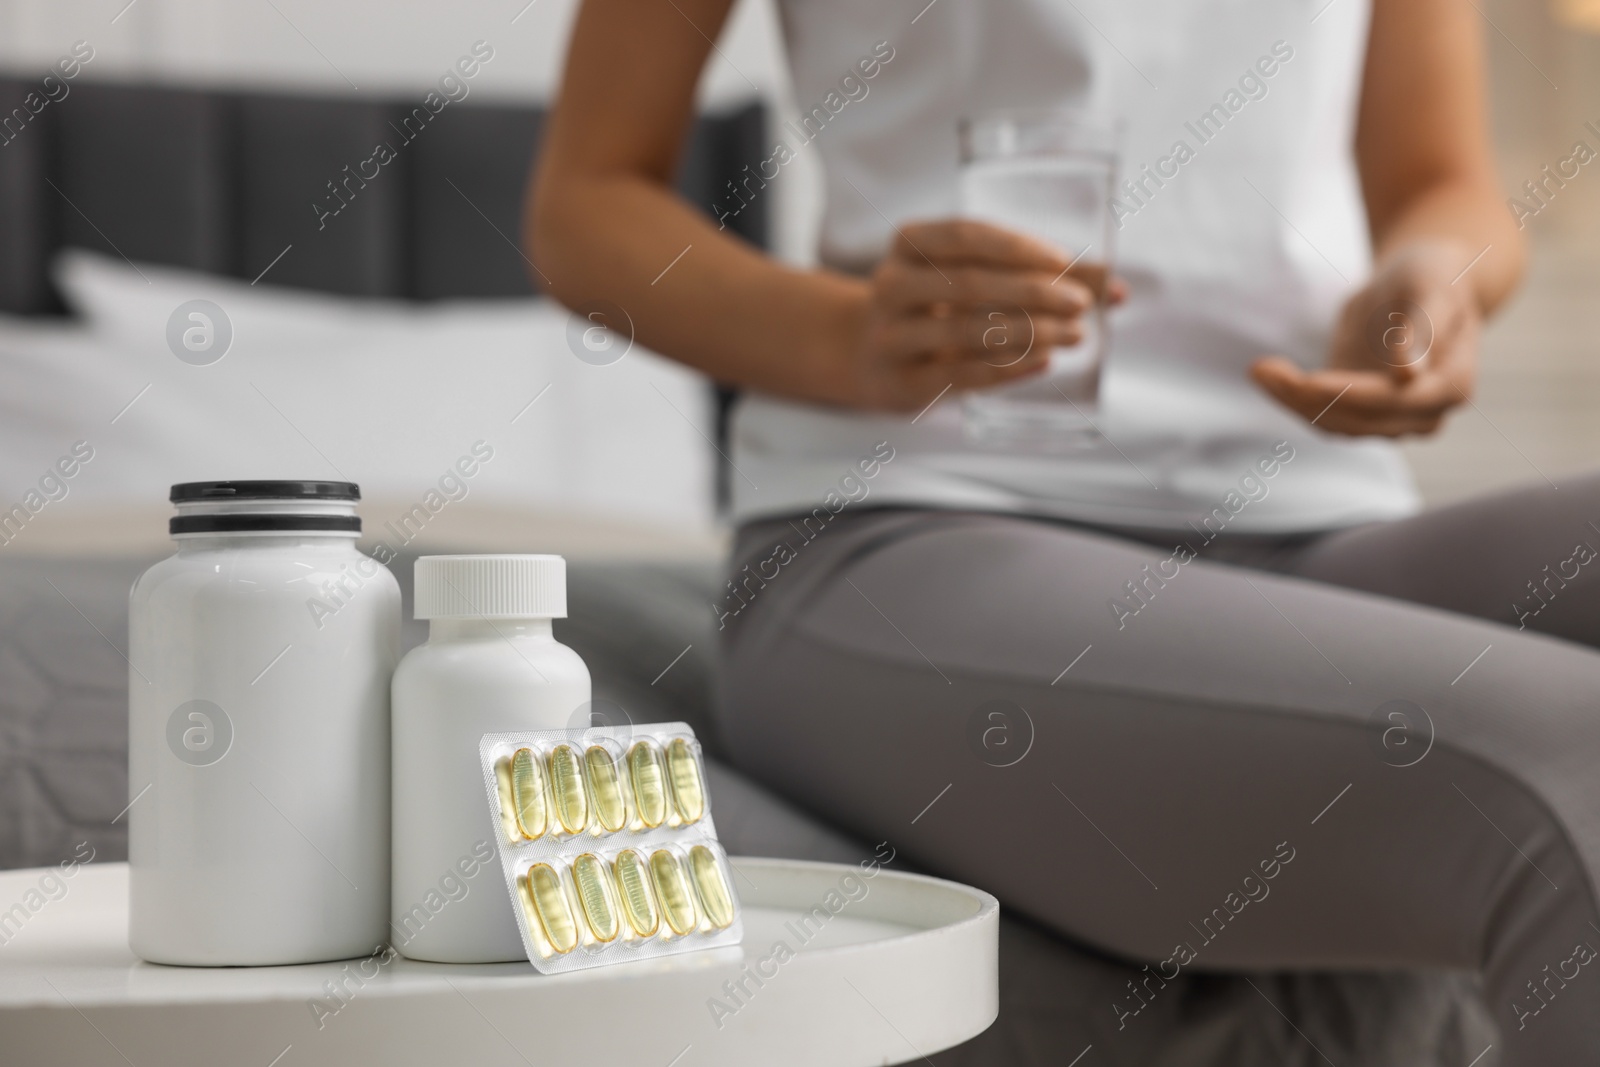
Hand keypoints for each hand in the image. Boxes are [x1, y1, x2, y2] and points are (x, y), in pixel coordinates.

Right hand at [826, 220, 1122, 412]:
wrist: (868, 354)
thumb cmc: (939, 304)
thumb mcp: (973, 276)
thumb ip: (1043, 275)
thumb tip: (1118, 290)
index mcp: (909, 244)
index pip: (965, 235)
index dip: (1017, 247)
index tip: (1063, 261)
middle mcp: (891, 285)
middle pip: (968, 283)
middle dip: (1032, 292)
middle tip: (1080, 304)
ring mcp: (891, 336)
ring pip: (965, 331)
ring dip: (1028, 332)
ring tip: (1075, 334)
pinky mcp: (901, 382)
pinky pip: (960, 376)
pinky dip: (1008, 369)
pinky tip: (1044, 361)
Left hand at [1250, 240, 1480, 435]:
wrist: (1420, 286)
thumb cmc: (1430, 277)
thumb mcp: (1430, 287)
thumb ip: (1422, 328)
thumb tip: (1409, 376)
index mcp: (1453, 383)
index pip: (1397, 400)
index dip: (1351, 393)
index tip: (1307, 380)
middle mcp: (1427, 414)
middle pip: (1360, 421)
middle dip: (1308, 399)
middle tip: (1263, 369)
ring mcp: (1393, 421)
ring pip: (1336, 426)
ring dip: (1292, 402)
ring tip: (1260, 370)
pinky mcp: (1361, 414)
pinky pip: (1323, 418)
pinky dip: (1292, 400)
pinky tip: (1266, 374)